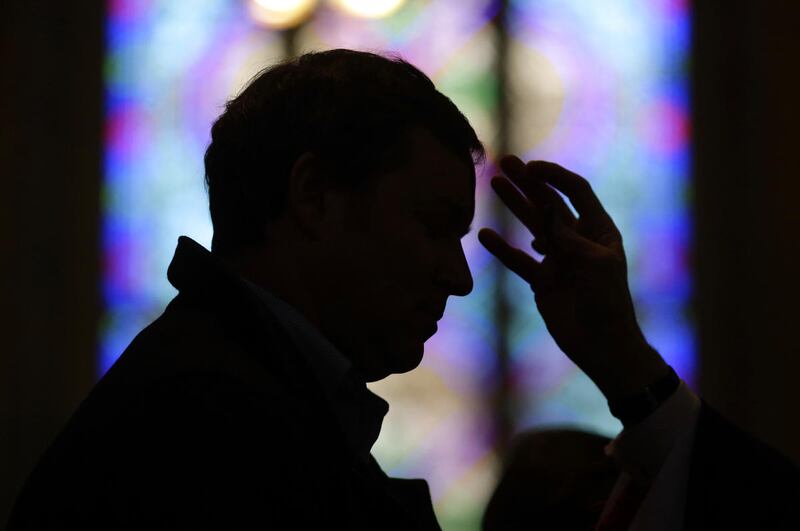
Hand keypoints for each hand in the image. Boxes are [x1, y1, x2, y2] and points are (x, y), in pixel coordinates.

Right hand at [478, 156, 667, 400]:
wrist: (602, 344)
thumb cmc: (610, 302)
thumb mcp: (596, 264)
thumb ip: (570, 237)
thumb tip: (547, 212)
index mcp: (598, 230)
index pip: (575, 192)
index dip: (555, 177)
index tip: (532, 168)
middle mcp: (576, 240)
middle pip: (548, 203)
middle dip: (528, 183)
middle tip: (504, 164)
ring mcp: (557, 259)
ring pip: (531, 226)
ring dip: (514, 205)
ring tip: (494, 185)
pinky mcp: (542, 280)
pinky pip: (518, 260)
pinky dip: (503, 249)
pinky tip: (486, 236)